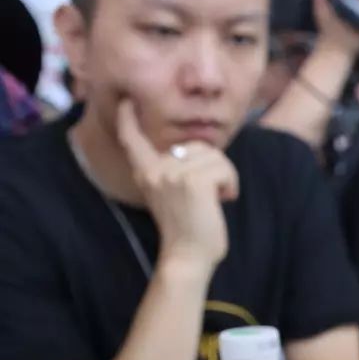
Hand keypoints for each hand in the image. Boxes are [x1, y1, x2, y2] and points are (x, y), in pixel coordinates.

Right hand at [117, 100, 236, 270]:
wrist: (187, 257)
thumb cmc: (187, 230)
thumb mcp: (172, 194)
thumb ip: (176, 172)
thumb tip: (198, 150)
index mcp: (146, 173)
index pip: (133, 140)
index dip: (129, 120)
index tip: (126, 102)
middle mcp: (156, 170)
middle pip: (199, 146)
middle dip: (215, 167)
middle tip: (210, 196)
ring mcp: (174, 174)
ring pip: (215, 156)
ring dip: (225, 177)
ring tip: (215, 200)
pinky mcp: (194, 182)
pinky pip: (224, 169)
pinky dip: (231, 185)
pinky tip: (222, 201)